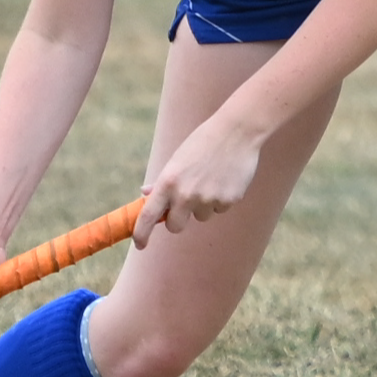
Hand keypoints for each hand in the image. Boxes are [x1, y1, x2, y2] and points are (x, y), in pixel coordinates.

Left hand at [133, 115, 262, 249]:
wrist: (237, 131)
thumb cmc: (203, 142)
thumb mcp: (177, 159)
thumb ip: (163, 181)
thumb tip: (147, 195)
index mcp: (168, 182)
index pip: (148, 216)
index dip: (141, 234)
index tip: (139, 244)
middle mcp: (186, 194)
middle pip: (175, 226)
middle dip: (177, 220)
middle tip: (184, 203)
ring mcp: (208, 199)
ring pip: (201, 216)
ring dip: (203, 204)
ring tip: (211, 177)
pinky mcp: (228, 200)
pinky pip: (219, 208)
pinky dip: (221, 198)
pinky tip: (226, 177)